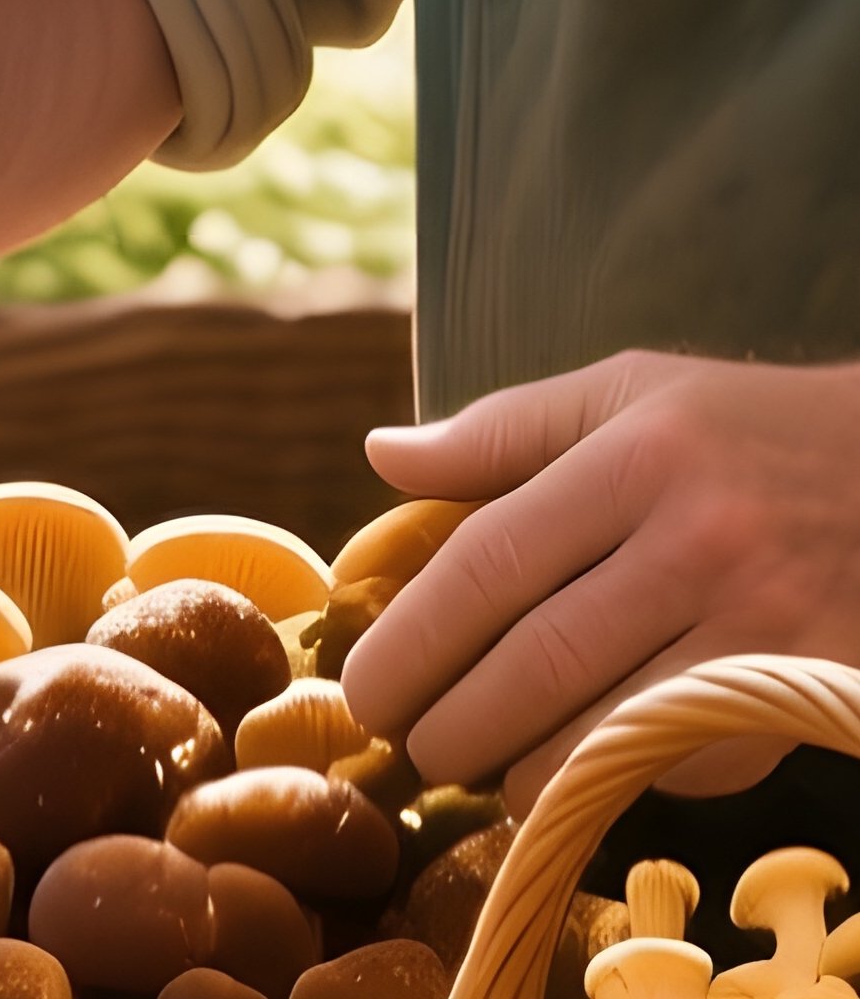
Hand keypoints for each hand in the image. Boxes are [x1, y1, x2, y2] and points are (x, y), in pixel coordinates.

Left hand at [341, 351, 859, 812]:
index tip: (365, 683)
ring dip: (520, 768)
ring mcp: (762, 627)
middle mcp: (700, 541)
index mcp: (637, 457)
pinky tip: (570, 772)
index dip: (414, 635)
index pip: (491, 560)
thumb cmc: (745, 429)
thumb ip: (500, 430)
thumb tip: (380, 455)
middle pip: (538, 658)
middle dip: (450, 718)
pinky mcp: (803, 693)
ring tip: (473, 764)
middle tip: (404, 740)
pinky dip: (615, 778)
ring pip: (609, 728)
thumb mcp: (626, 390)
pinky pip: (688, 762)